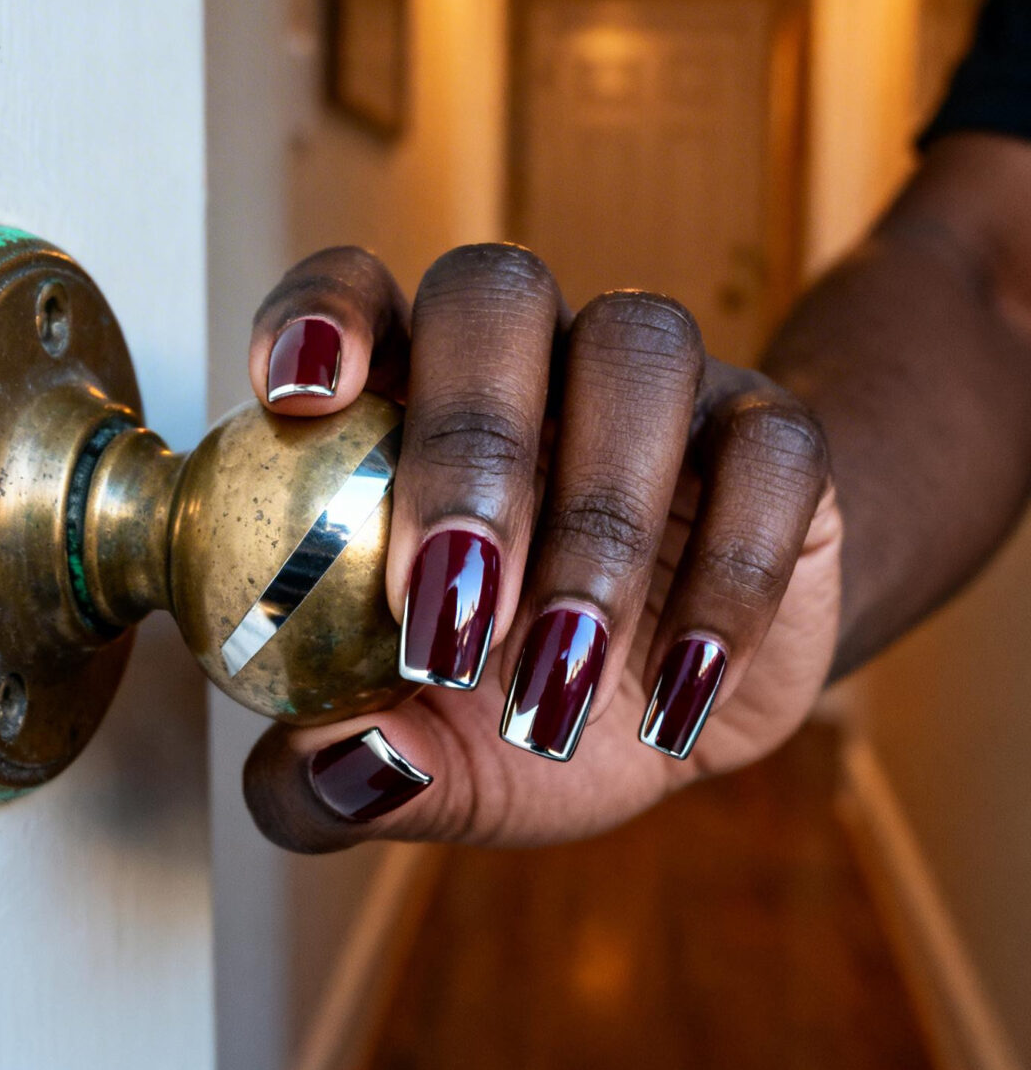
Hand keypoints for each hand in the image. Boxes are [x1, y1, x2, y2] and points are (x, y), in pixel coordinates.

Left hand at [242, 245, 841, 850]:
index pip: (355, 288)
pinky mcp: (776, 439)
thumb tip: (326, 768)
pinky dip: (728, 583)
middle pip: (496, 295)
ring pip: (639, 352)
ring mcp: (663, 384)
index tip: (294, 400)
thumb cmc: (515, 706)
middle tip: (444, 614)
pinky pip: (771, 455)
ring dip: (596, 526)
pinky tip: (678, 698)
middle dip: (467, 448)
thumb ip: (340, 781)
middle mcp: (533, 355)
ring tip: (557, 691)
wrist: (687, 712)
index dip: (322, 312)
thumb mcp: (425, 764)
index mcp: (413, 394)